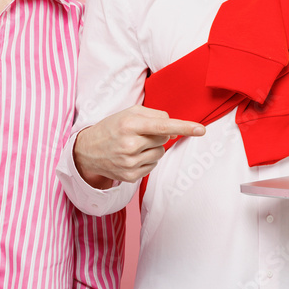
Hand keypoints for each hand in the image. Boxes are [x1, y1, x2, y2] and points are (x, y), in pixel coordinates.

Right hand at [73, 105, 205, 188]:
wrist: (87, 150)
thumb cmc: (112, 127)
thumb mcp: (129, 113)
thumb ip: (154, 115)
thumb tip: (172, 128)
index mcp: (130, 125)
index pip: (162, 126)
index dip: (183, 127)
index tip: (201, 129)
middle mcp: (130, 144)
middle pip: (164, 138)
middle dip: (158, 134)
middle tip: (140, 133)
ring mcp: (130, 162)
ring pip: (160, 153)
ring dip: (153, 148)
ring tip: (134, 145)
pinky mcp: (130, 176)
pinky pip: (153, 165)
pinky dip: (147, 159)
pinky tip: (132, 156)